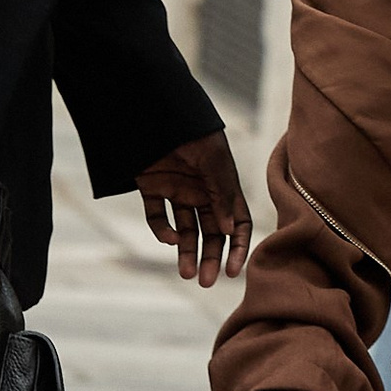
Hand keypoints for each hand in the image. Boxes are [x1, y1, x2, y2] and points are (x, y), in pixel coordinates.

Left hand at [136, 130, 252, 286]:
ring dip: (186, 252)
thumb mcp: (213, 160)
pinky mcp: (152, 188)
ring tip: (186, 274)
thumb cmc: (192, 130)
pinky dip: (163, 230)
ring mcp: (177, 191)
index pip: (237, 223)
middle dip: (210, 257)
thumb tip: (229, 230)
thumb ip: (221, 194)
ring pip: (186, 230)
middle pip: (211, 233)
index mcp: (223, 186)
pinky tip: (169, 238)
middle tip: (205, 281)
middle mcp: (203, 192)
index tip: (233, 272)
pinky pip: (158, 216)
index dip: (238, 247)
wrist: (154, 109)